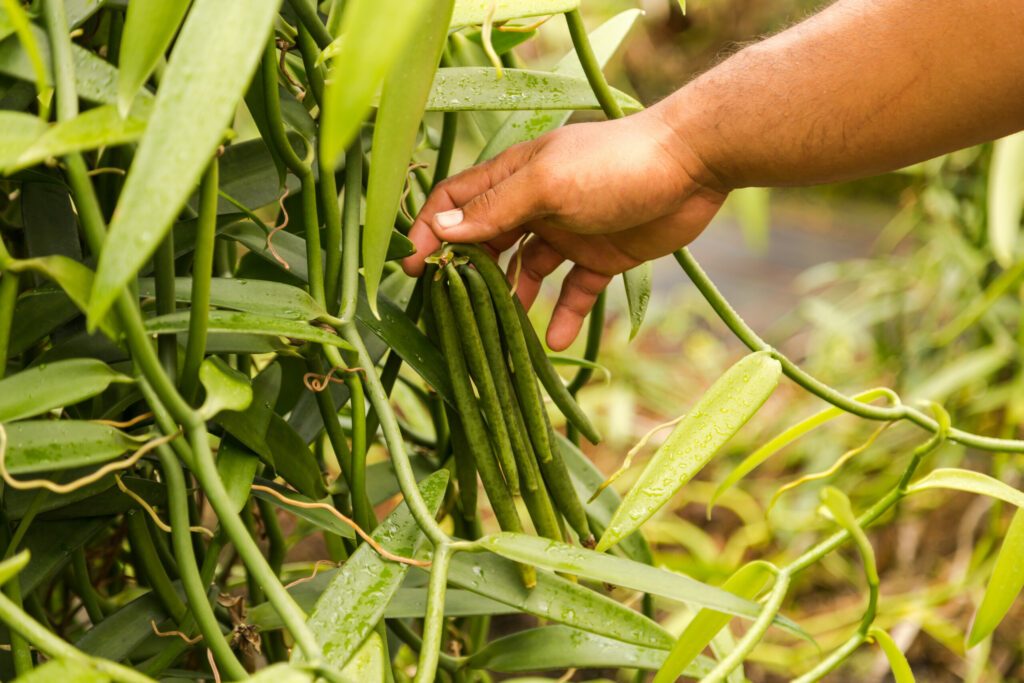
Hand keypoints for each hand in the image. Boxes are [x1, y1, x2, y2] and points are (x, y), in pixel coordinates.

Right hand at [402, 107, 728, 349]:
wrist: (693, 166)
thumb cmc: (614, 165)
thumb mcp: (547, 185)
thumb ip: (496, 209)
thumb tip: (442, 231)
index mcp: (515, 177)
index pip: (458, 201)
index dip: (432, 229)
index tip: (413, 265)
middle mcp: (535, 204)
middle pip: (487, 240)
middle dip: (467, 271)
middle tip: (452, 307)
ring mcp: (568, 232)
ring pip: (525, 270)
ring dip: (510, 299)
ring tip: (499, 331)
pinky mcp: (601, 257)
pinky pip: (573, 291)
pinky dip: (563, 315)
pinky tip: (554, 343)